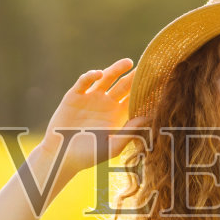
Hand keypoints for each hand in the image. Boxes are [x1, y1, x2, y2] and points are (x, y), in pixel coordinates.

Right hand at [42, 59, 150, 175]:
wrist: (61, 157)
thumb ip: (128, 133)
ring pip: (106, 78)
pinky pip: (84, 82)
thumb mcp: (112, 147)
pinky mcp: (74, 96)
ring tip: (128, 63)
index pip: (134, 98)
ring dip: (116, 69)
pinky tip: (99, 74)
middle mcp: (105, 104)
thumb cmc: (88, 156)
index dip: (144, 90)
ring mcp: (90, 98)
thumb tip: (147, 119)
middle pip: (123, 85)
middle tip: (148, 66)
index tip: (159, 82)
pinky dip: (90, 76)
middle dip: (134, 76)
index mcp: (117, 115)